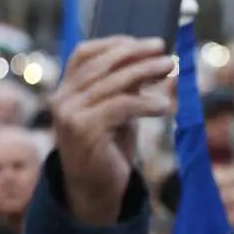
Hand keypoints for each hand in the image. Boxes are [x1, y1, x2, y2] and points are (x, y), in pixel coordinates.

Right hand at [50, 36, 173, 225]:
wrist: (94, 191)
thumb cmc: (108, 149)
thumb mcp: (117, 111)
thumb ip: (127, 87)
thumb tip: (157, 61)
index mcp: (65, 90)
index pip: (83, 54)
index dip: (113, 44)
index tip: (143, 43)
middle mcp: (62, 99)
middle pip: (102, 65)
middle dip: (136, 54)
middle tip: (164, 51)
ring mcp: (70, 115)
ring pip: (114, 83)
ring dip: (146, 72)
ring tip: (171, 68)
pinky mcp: (85, 130)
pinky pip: (122, 106)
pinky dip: (147, 103)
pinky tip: (166, 106)